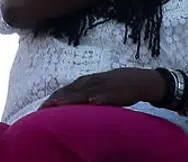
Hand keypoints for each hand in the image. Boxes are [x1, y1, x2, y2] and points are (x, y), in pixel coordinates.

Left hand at [41, 68, 165, 108]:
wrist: (145, 80)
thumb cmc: (121, 83)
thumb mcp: (102, 82)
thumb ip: (87, 88)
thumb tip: (70, 95)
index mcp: (91, 79)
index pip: (69, 87)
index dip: (55, 96)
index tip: (42, 107)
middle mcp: (96, 80)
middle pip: (73, 89)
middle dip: (58, 98)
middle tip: (43, 108)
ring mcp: (107, 85)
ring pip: (87, 91)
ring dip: (73, 97)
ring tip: (59, 103)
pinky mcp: (119, 91)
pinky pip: (108, 95)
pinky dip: (101, 97)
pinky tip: (93, 101)